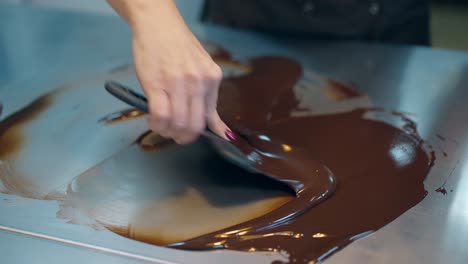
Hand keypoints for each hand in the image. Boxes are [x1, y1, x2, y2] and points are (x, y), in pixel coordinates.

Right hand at [107, 0, 230, 143]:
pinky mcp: (156, 83)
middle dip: (183, 138)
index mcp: (212, 78)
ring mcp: (178, 83)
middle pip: (194, 126)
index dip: (197, 132)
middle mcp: (199, 82)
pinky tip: (153, 121)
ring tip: (161, 126)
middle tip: (174, 135)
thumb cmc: (177, 45)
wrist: (157, 23)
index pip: (210, 119)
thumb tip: (218, 128)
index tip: (188, 134)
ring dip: (168, 132)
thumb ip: (207, 97)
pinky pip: (160, 116)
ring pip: (178, 124)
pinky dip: (156, 125)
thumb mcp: (202, 67)